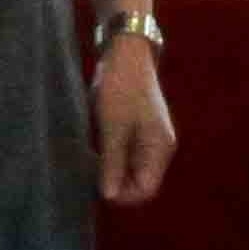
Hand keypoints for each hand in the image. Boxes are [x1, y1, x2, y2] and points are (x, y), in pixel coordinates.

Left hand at [93, 32, 176, 205]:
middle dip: (116, 184)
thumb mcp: (113, 127)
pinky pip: (126, 155)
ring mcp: (149, 139)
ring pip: (131, 169)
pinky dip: (111, 158)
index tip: (97, 188)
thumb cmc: (122, 88)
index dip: (123, 195)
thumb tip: (109, 196)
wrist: (126, 53)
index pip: (146, 189)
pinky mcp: (137, 130)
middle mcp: (158, 148)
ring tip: (89, 165)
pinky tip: (94, 152)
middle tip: (89, 177)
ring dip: (112, 171)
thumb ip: (113, 163)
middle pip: (140, 182)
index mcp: (159, 149)